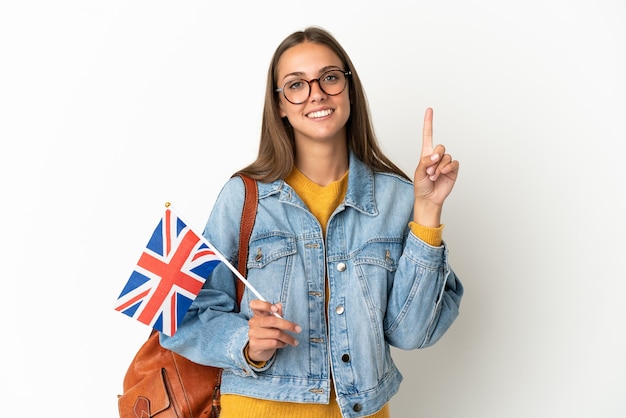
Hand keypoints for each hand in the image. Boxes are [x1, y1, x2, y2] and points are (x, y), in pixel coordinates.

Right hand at [247, 300, 300, 361]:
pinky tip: (284, 344)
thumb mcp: (272, 323)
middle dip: (287, 325)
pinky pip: (273, 343)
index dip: (265, 305)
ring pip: (275, 334)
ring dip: (287, 338)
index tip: (276, 309)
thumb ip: (276, 314)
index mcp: (257, 314)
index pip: (255, 304)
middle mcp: (253, 322)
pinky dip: (282, 344)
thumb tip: (279, 305)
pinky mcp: (255, 344)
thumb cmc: (268, 333)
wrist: (259, 350)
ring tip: (293, 341)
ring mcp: (253, 333)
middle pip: (271, 320)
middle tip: (298, 329)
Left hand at [413, 108, 458, 226]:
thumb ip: (425, 161)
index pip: (428, 135)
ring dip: (439, 166)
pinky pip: (453, 163)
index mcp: (426, 154)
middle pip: (440, 147)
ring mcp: (445, 163)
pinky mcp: (453, 170)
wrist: (428, 198)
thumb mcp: (418, 172)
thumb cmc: (421, 186)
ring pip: (446, 156)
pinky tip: (442, 174)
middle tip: (429, 170)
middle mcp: (437, 156)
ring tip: (433, 176)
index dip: (429, 122)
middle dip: (434, 159)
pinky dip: (447, 168)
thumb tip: (435, 155)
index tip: (429, 110)